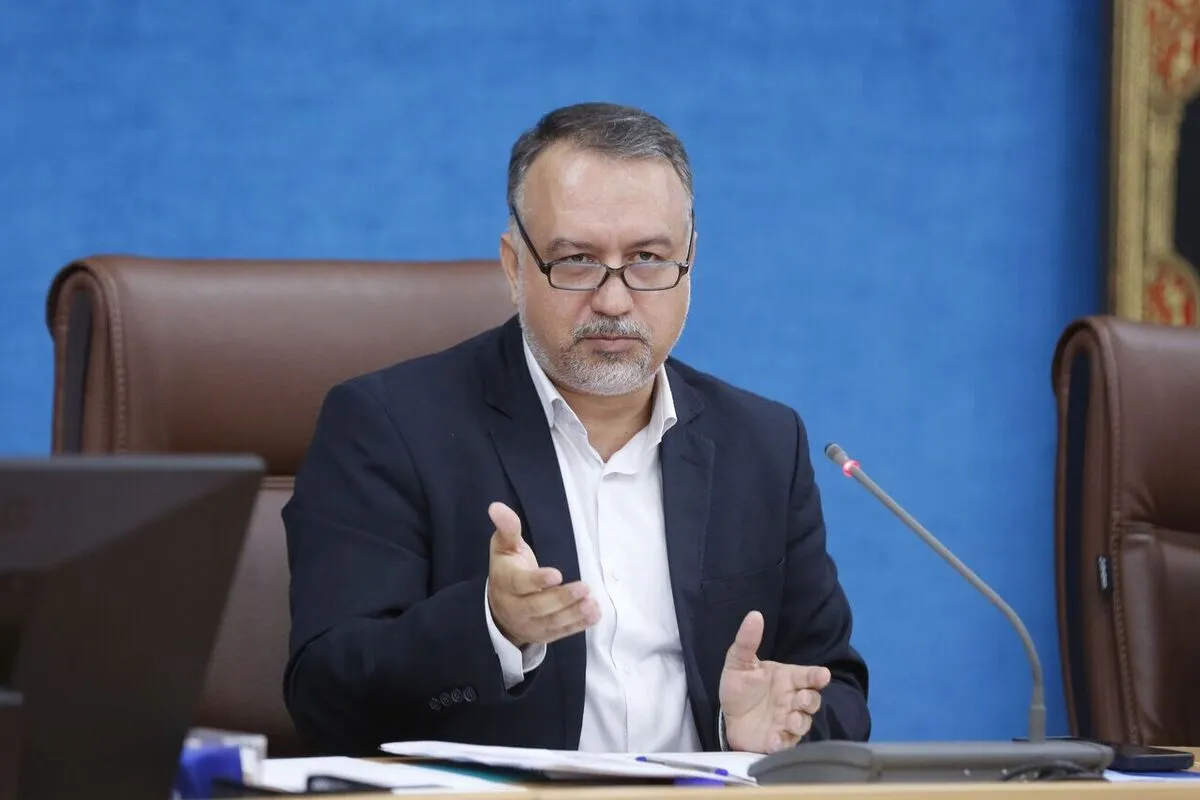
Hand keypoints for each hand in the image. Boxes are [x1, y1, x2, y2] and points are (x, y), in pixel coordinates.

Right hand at [486, 501, 599, 647]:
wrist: (499, 609)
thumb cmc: (507, 570)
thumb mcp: (504, 547)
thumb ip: (507, 528)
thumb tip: (496, 506)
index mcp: (505, 583)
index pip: (520, 584)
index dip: (537, 581)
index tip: (557, 575)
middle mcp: (515, 607)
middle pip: (537, 606)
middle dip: (561, 599)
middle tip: (584, 588)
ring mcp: (529, 624)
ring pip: (550, 622)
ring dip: (573, 614)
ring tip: (592, 603)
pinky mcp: (542, 635)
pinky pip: (560, 633)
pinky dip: (578, 626)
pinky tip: (594, 615)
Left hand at [719, 610, 830, 752]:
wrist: (727, 715)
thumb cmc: (740, 687)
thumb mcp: (738, 662)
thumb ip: (747, 641)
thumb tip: (754, 615)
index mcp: (787, 679)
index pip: (808, 675)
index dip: (816, 676)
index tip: (823, 675)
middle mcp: (792, 700)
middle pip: (811, 700)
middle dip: (811, 700)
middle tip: (802, 699)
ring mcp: (786, 722)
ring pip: (803, 723)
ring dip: (800, 723)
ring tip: (791, 721)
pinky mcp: (777, 741)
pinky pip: (786, 744)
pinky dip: (783, 743)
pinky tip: (775, 740)